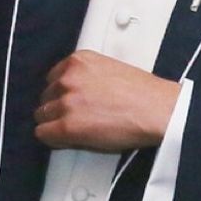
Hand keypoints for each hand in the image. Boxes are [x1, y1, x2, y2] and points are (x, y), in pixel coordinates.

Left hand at [33, 49, 179, 150]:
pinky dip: (53, 139)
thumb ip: (87, 75)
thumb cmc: (144, 93)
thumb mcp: (111, 68)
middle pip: (46, 96)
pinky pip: (43, 134)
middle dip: (57, 107)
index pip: (52, 77)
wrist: (158, 109)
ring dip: (55, 123)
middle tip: (75, 116)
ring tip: (76, 128)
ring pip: (42, 115)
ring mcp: (66, 102)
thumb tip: (76, 89)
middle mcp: (69, 78)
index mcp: (79, 60)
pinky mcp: (67, 127)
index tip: (69, 99)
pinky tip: (68, 139)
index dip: (61, 92)